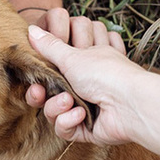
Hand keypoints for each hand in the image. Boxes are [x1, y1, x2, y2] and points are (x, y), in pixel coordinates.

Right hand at [24, 11, 147, 145]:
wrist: (129, 103)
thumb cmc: (106, 74)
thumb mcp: (72, 56)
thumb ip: (49, 46)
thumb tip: (30, 29)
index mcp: (82, 67)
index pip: (52, 74)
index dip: (39, 78)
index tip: (33, 77)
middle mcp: (83, 88)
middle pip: (49, 95)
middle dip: (43, 95)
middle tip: (40, 92)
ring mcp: (85, 109)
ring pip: (55, 113)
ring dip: (57, 108)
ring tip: (70, 101)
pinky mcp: (86, 129)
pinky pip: (65, 129)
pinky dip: (69, 121)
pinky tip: (81, 115)